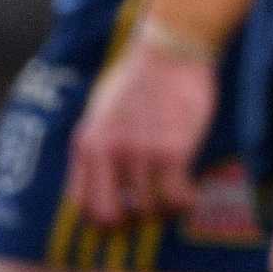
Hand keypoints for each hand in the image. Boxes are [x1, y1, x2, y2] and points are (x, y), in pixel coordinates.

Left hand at [67, 36, 218, 226]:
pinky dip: (185, 202)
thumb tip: (102, 180)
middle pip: (108, 217)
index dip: (101, 219)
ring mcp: (139, 153)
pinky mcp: (171, 151)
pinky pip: (176, 199)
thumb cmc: (141, 77)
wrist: (172, 48)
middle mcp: (108, 151)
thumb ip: (99, 144)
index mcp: (87, 142)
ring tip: (175, 194)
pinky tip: (191, 190)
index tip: (121, 217)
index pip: (81, 204)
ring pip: (148, 210)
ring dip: (163, 209)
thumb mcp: (102, 109)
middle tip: (147, 213)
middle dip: (129, 223)